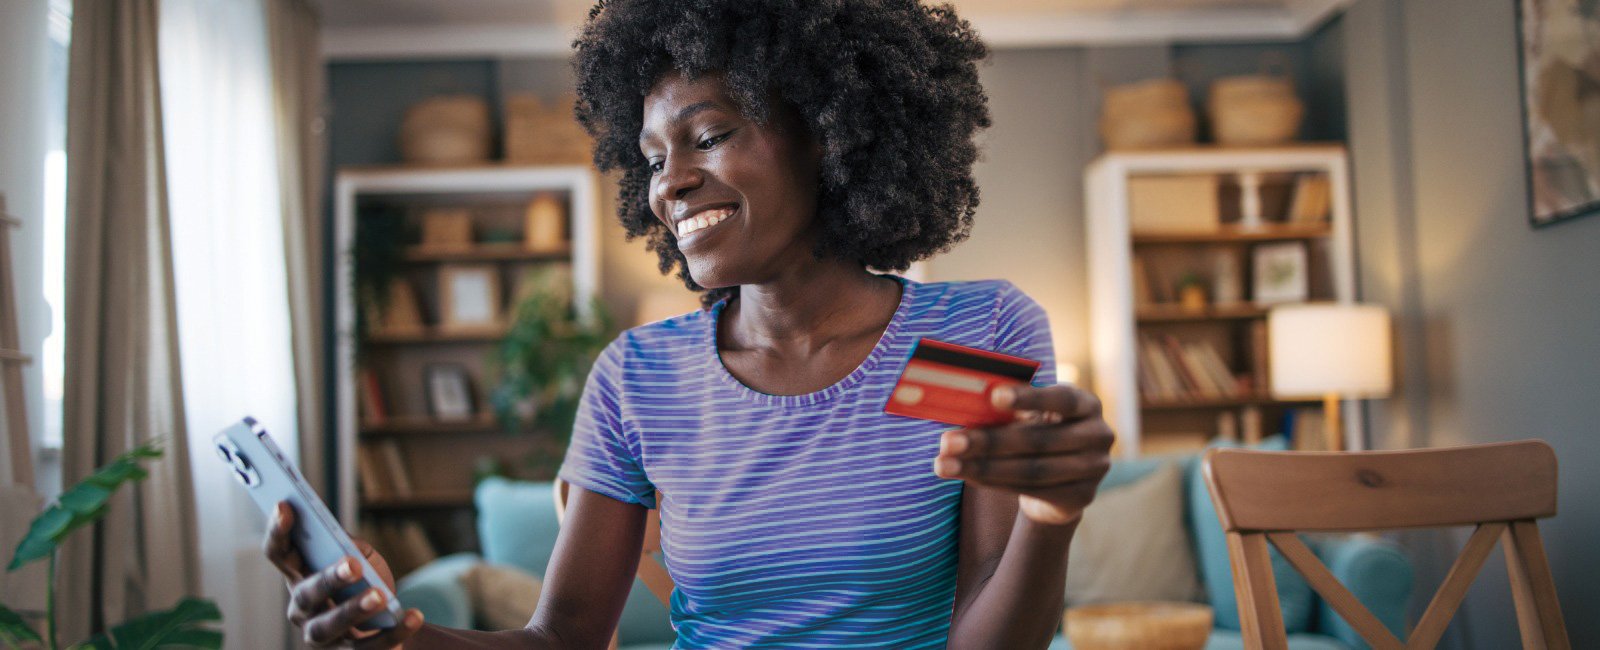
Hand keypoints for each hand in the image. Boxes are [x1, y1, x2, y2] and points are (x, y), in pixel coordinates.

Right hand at [264, 501, 424, 647]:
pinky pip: (369, 648)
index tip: (285, 506)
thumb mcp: (360, 558)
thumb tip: (348, 547)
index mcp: (299, 577)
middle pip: (307, 595)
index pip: (279, 553)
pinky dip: (394, 632)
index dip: (278, 531)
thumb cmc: (366, 581)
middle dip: (328, 579)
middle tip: (352, 564)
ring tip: (380, 596)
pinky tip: (413, 616)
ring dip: (354, 610)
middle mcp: (302, 609)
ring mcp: (322, 637)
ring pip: (329, 627)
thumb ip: (351, 547)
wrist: (386, 621)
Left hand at [933, 384, 1113, 524]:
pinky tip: (965, 475)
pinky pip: (1031, 490)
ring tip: (944, 464)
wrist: (1061, 479)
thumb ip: (1008, 408)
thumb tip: (965, 401)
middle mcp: (1098, 435)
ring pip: (1030, 470)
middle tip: (947, 441)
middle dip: (988, 441)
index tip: (993, 396)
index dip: (1029, 398)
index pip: (1061, 399)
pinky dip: (993, 482)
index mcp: (1087, 404)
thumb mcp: (1031, 415)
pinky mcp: (1081, 497)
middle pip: (1038, 440)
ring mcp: (1095, 469)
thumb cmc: (1038, 432)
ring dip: (982, 467)